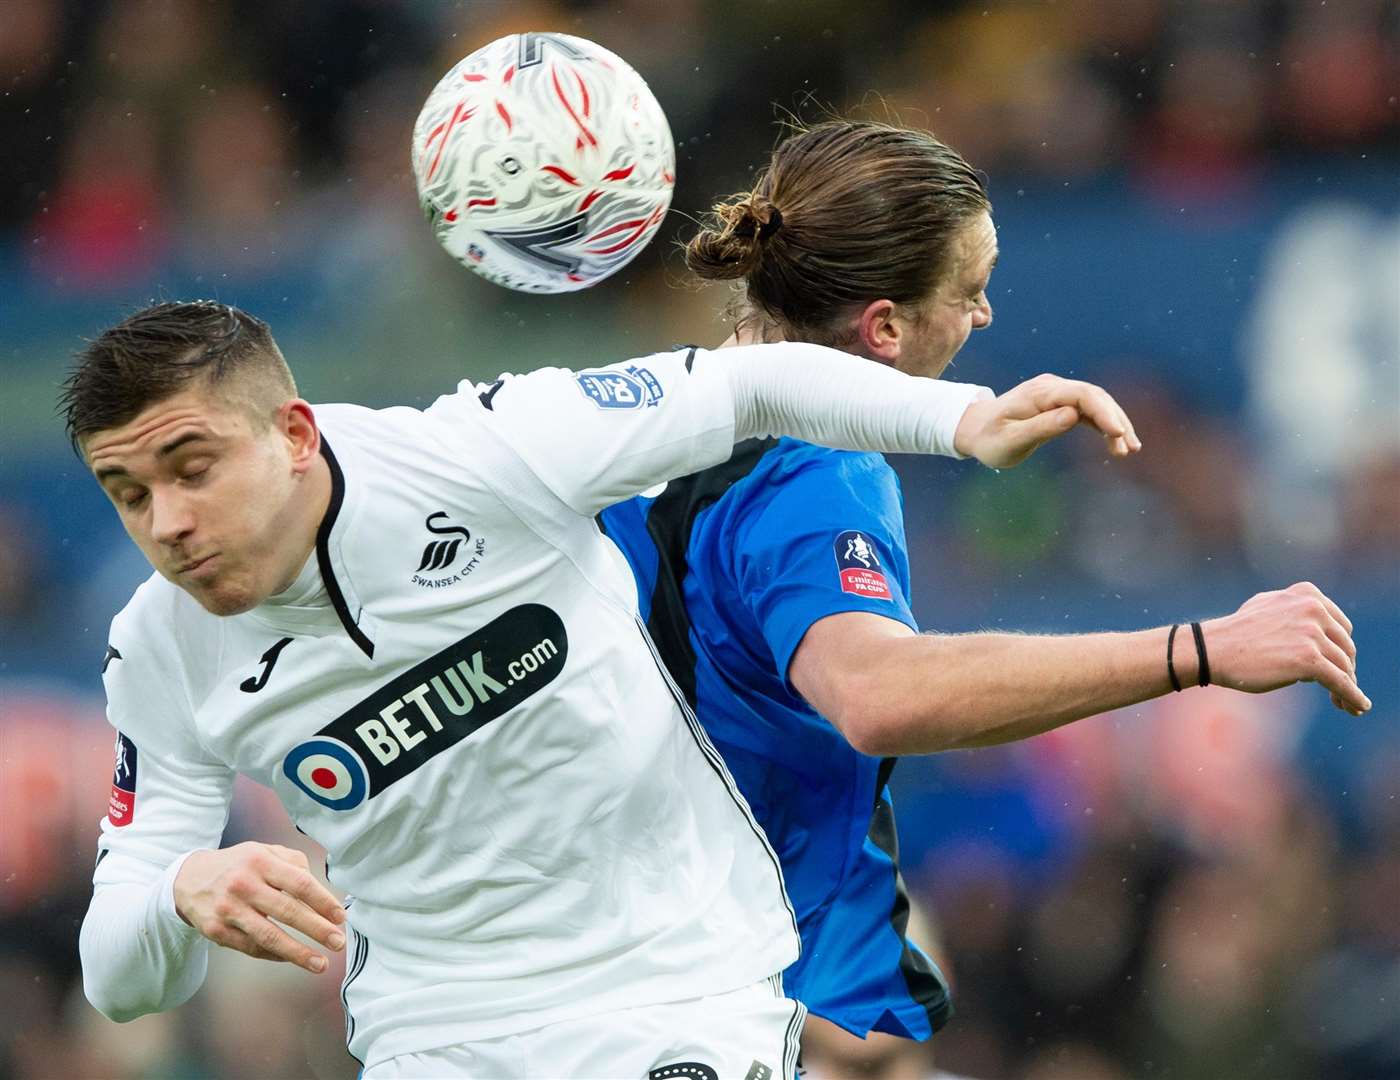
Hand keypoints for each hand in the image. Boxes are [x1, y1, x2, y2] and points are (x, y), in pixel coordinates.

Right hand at [174, 842, 345, 972]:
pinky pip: (251, 947)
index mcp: (260, 861)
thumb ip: (295, 864)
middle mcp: (243, 884)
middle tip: (338, 942)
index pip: (299, 883)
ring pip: (269, 936)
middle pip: (288, 911)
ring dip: (298, 953)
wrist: (190, 878)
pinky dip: (274, 955)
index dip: (323, 902)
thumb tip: (323, 892)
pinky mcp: (216, 930)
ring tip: (321, 963)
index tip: (340, 917)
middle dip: (317, 929)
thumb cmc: (239, 865)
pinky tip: (291, 958)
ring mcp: (228, 909)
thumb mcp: (265, 852)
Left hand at [953, 373, 1141, 467]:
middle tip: (1129, 448)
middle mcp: (1051, 387)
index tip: (1118, 433)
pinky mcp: (1060, 403)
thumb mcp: (1010, 441)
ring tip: (1129, 451)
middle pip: (1094, 396)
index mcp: (1039, 393)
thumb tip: (1073, 416)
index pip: (1081, 395)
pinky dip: (1104, 426)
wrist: (975, 429)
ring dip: (1114, 424)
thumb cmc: (989, 439)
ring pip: (1095, 403)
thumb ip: (1040, 428)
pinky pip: (1089, 411)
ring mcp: (1057, 393)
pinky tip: (1117, 444)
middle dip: (1115, 420)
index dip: (1103, 412)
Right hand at [1200, 582, 1370, 715]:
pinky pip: (1341, 682)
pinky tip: (1359, 707)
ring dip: (1348, 688)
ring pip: (1344, 667)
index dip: (1340, 649)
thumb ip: (1294, 611)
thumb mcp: (1268, 607)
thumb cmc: (1236, 632)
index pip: (1340, 626)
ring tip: (1346, 704)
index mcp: (1308, 594)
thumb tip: (1316, 625)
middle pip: (1345, 647)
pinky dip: (1353, 697)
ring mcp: (1312, 634)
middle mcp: (1314, 609)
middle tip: (1342, 689)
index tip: (1339, 666)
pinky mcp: (1309, 660)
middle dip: (1346, 669)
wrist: (1213, 649)